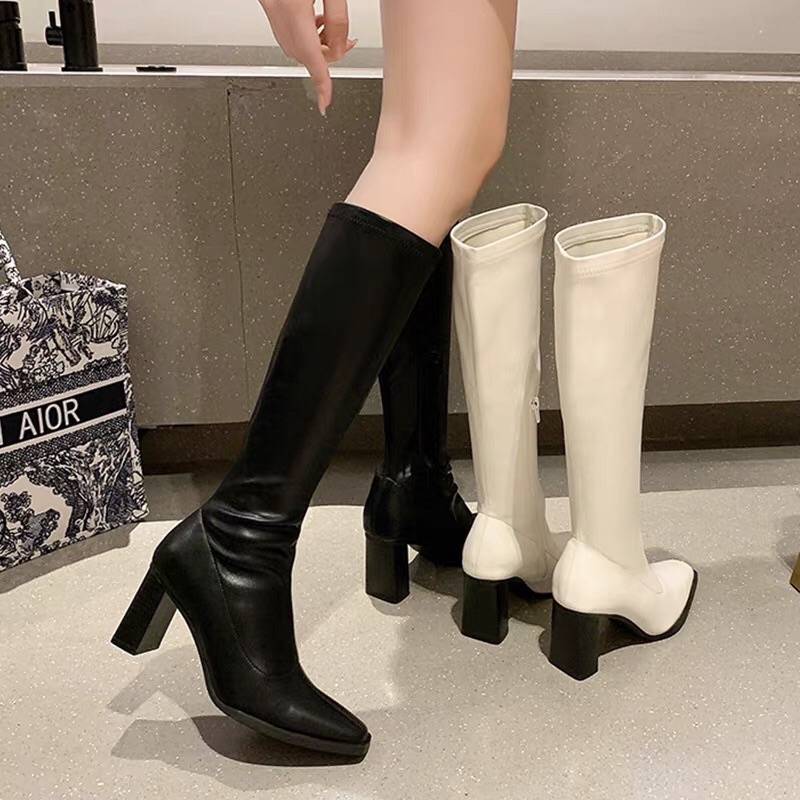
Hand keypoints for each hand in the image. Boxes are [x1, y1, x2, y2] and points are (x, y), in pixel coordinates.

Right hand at [258, 0, 356, 115]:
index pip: (313, 62)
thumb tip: (340, 47)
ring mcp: (271, 12)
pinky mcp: (268, 7)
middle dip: (328, 56)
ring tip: (327, 22)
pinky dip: (304, 34)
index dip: (321, 87)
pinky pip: (287, 34)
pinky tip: (313, 17)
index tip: (324, 106)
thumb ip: (339, 21)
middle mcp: (279, 16)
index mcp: (296, 13)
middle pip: (306, 57)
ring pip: (296, 47)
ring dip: (316, 45)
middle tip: (345, 41)